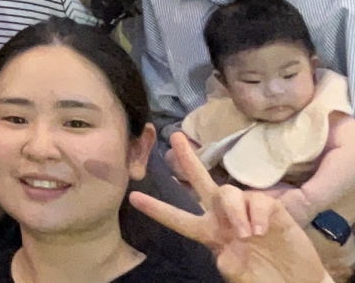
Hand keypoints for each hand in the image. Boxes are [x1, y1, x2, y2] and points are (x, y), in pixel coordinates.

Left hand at [129, 132, 330, 282]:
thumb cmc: (266, 280)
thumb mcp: (244, 279)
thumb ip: (232, 271)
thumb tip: (222, 258)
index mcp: (211, 234)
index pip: (179, 220)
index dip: (157, 209)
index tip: (133, 197)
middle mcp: (225, 218)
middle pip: (202, 184)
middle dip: (189, 161)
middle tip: (174, 137)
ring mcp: (248, 212)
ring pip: (229, 193)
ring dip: (234, 210)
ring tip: (247, 234)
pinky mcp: (273, 211)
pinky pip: (258, 200)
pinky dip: (257, 213)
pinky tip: (262, 230)